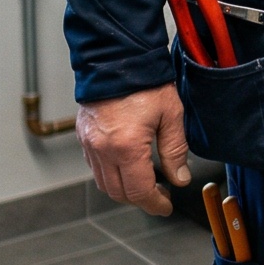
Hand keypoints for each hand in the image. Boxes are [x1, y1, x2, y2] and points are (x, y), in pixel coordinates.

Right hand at [79, 83, 189, 216]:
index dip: (154, 204)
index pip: (139, 191)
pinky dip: (111, 174)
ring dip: (124, 189)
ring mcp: (89, 144)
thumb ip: (175, 150)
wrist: (117, 58)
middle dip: (140, 200)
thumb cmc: (146, 82)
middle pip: (118, 192)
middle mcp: (102, 149)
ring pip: (103, 183)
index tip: (166, 207)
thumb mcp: (170, 115)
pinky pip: (95, 167)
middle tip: (160, 196)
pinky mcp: (83, 136)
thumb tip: (180, 178)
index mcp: (126, 147)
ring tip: (146, 183)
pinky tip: (128, 167)